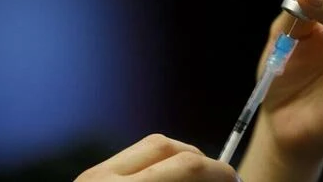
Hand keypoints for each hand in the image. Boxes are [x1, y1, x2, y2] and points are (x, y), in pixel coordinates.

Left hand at [75, 134, 239, 181]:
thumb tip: (216, 179)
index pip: (184, 166)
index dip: (217, 170)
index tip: (233, 178)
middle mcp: (104, 177)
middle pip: (162, 144)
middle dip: (198, 159)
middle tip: (218, 176)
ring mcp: (92, 174)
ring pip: (146, 146)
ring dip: (177, 158)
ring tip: (194, 176)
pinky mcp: (89, 177)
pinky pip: (132, 158)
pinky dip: (157, 166)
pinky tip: (168, 179)